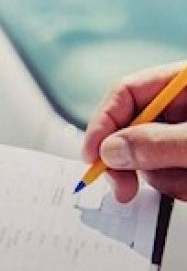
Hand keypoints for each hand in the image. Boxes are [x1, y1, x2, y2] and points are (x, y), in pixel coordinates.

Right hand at [83, 62, 186, 202]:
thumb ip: (159, 143)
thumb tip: (111, 151)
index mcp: (185, 83)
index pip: (127, 92)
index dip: (103, 122)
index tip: (92, 155)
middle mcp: (185, 107)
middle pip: (133, 128)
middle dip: (130, 161)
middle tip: (124, 187)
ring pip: (151, 158)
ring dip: (165, 178)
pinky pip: (171, 175)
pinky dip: (181, 186)